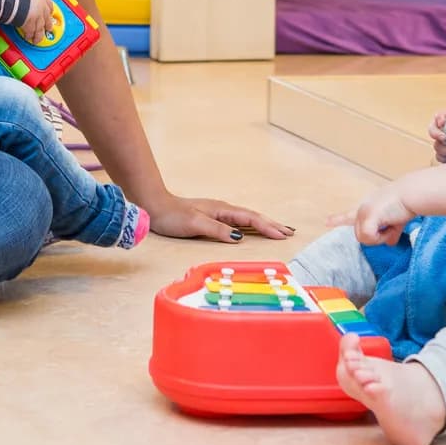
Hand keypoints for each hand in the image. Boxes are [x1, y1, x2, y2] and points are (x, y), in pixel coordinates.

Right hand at [20, 0, 55, 44]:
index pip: (49, 5)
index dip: (49, 11)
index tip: (49, 14)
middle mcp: (42, 7)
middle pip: (47, 19)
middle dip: (47, 25)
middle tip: (47, 29)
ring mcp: (38, 17)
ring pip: (40, 29)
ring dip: (38, 35)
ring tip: (37, 39)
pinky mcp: (31, 24)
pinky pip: (31, 32)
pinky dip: (29, 35)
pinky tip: (28, 37)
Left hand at [145, 192, 295, 242]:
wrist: (155, 206)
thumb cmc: (173, 216)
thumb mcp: (195, 224)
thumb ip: (217, 230)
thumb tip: (240, 237)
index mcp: (221, 210)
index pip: (250, 218)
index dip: (267, 227)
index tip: (283, 234)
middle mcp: (222, 210)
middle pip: (253, 216)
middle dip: (271, 224)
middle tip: (290, 232)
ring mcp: (218, 213)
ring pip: (247, 219)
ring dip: (263, 224)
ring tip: (278, 230)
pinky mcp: (212, 218)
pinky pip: (238, 222)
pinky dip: (250, 226)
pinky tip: (252, 230)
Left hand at [327, 182, 413, 244]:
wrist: (411, 194)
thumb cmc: (406, 204)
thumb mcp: (397, 220)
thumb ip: (391, 231)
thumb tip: (391, 243)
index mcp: (367, 208)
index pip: (350, 215)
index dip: (338, 219)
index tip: (326, 221)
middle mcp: (362, 209)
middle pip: (361, 236)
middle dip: (377, 238)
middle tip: (391, 228)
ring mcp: (363, 212)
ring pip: (364, 239)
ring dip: (380, 238)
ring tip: (392, 224)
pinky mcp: (368, 215)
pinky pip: (369, 237)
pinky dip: (382, 237)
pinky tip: (391, 225)